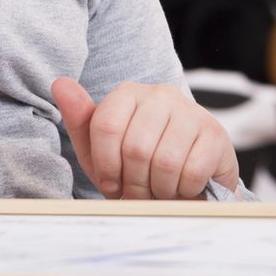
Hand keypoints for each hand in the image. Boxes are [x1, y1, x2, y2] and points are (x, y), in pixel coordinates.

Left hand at [50, 78, 238, 199]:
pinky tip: (184, 186)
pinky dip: (184, 190)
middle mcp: (161, 94)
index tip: (111, 182)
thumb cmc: (138, 168)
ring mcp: (192, 112)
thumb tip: (59, 83)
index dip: (105, 165)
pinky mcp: (216, 134)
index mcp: (128, 93)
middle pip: (135, 148)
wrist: (185, 184)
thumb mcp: (101, 151)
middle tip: (139, 192)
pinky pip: (192, 171)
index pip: (105, 125)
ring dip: (159, 189)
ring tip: (160, 190)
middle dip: (134, 183)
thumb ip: (80, 120)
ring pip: (165, 161)